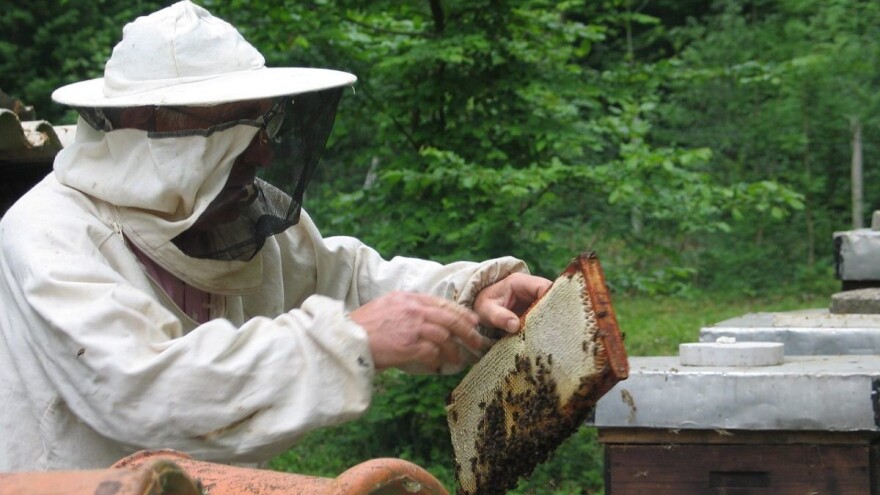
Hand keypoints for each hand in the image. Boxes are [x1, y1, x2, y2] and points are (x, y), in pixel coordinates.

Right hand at [350, 291, 482, 370]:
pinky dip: (438, 361)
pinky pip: (433, 353)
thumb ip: (406, 310)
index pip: (442, 303)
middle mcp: (413, 309)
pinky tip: (438, 367)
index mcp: (407, 298)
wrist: (346, 338)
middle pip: (450, 319)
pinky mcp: (409, 345)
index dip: (461, 313)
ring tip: (460, 360)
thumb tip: (425, 320)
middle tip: (477, 342)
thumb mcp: (385, 307)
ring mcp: (412, 327)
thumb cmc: (361, 327)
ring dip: (455, 350)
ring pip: (445, 337)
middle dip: (468, 331)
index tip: (472, 321)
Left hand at [473, 273, 552, 333]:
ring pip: (551, 305)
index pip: (542, 286)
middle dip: (555, 311)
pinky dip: (548, 323)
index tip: (552, 316)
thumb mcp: (487, 311)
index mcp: (520, 282)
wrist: (480, 306)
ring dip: (552, 318)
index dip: (551, 299)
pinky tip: (550, 335)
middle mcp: (531, 287)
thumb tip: (515, 326)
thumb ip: (499, 317)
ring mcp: (534, 298)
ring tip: (555, 333)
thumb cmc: (483, 306)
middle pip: (552, 295)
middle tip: (556, 328)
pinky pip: (546, 313)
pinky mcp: (535, 308)